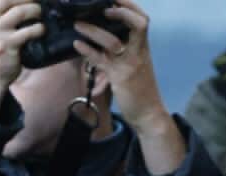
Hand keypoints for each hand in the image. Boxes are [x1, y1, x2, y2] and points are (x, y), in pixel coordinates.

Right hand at [0, 0, 45, 120]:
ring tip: (42, 15)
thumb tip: (26, 2)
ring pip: (20, 12)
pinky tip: (42, 30)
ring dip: (36, 11)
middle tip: (40, 5)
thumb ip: (1, 11)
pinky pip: (28, 31)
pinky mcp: (6, 44)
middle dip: (30, 0)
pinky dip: (39, 28)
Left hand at [74, 0, 184, 174]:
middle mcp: (139, 53)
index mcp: (143, 48)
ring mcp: (129, 65)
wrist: (149, 115)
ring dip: (93, 30)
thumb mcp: (136, 65)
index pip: (143, 21)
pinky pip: (101, 61)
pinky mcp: (119, 78)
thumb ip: (125, 49)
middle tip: (101, 5)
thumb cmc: (141, 90)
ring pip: (113, 41)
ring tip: (77, 24)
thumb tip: (104, 35)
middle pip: (138, 24)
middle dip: (119, 10)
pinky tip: (76, 45)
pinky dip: (87, 51)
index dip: (130, 6)